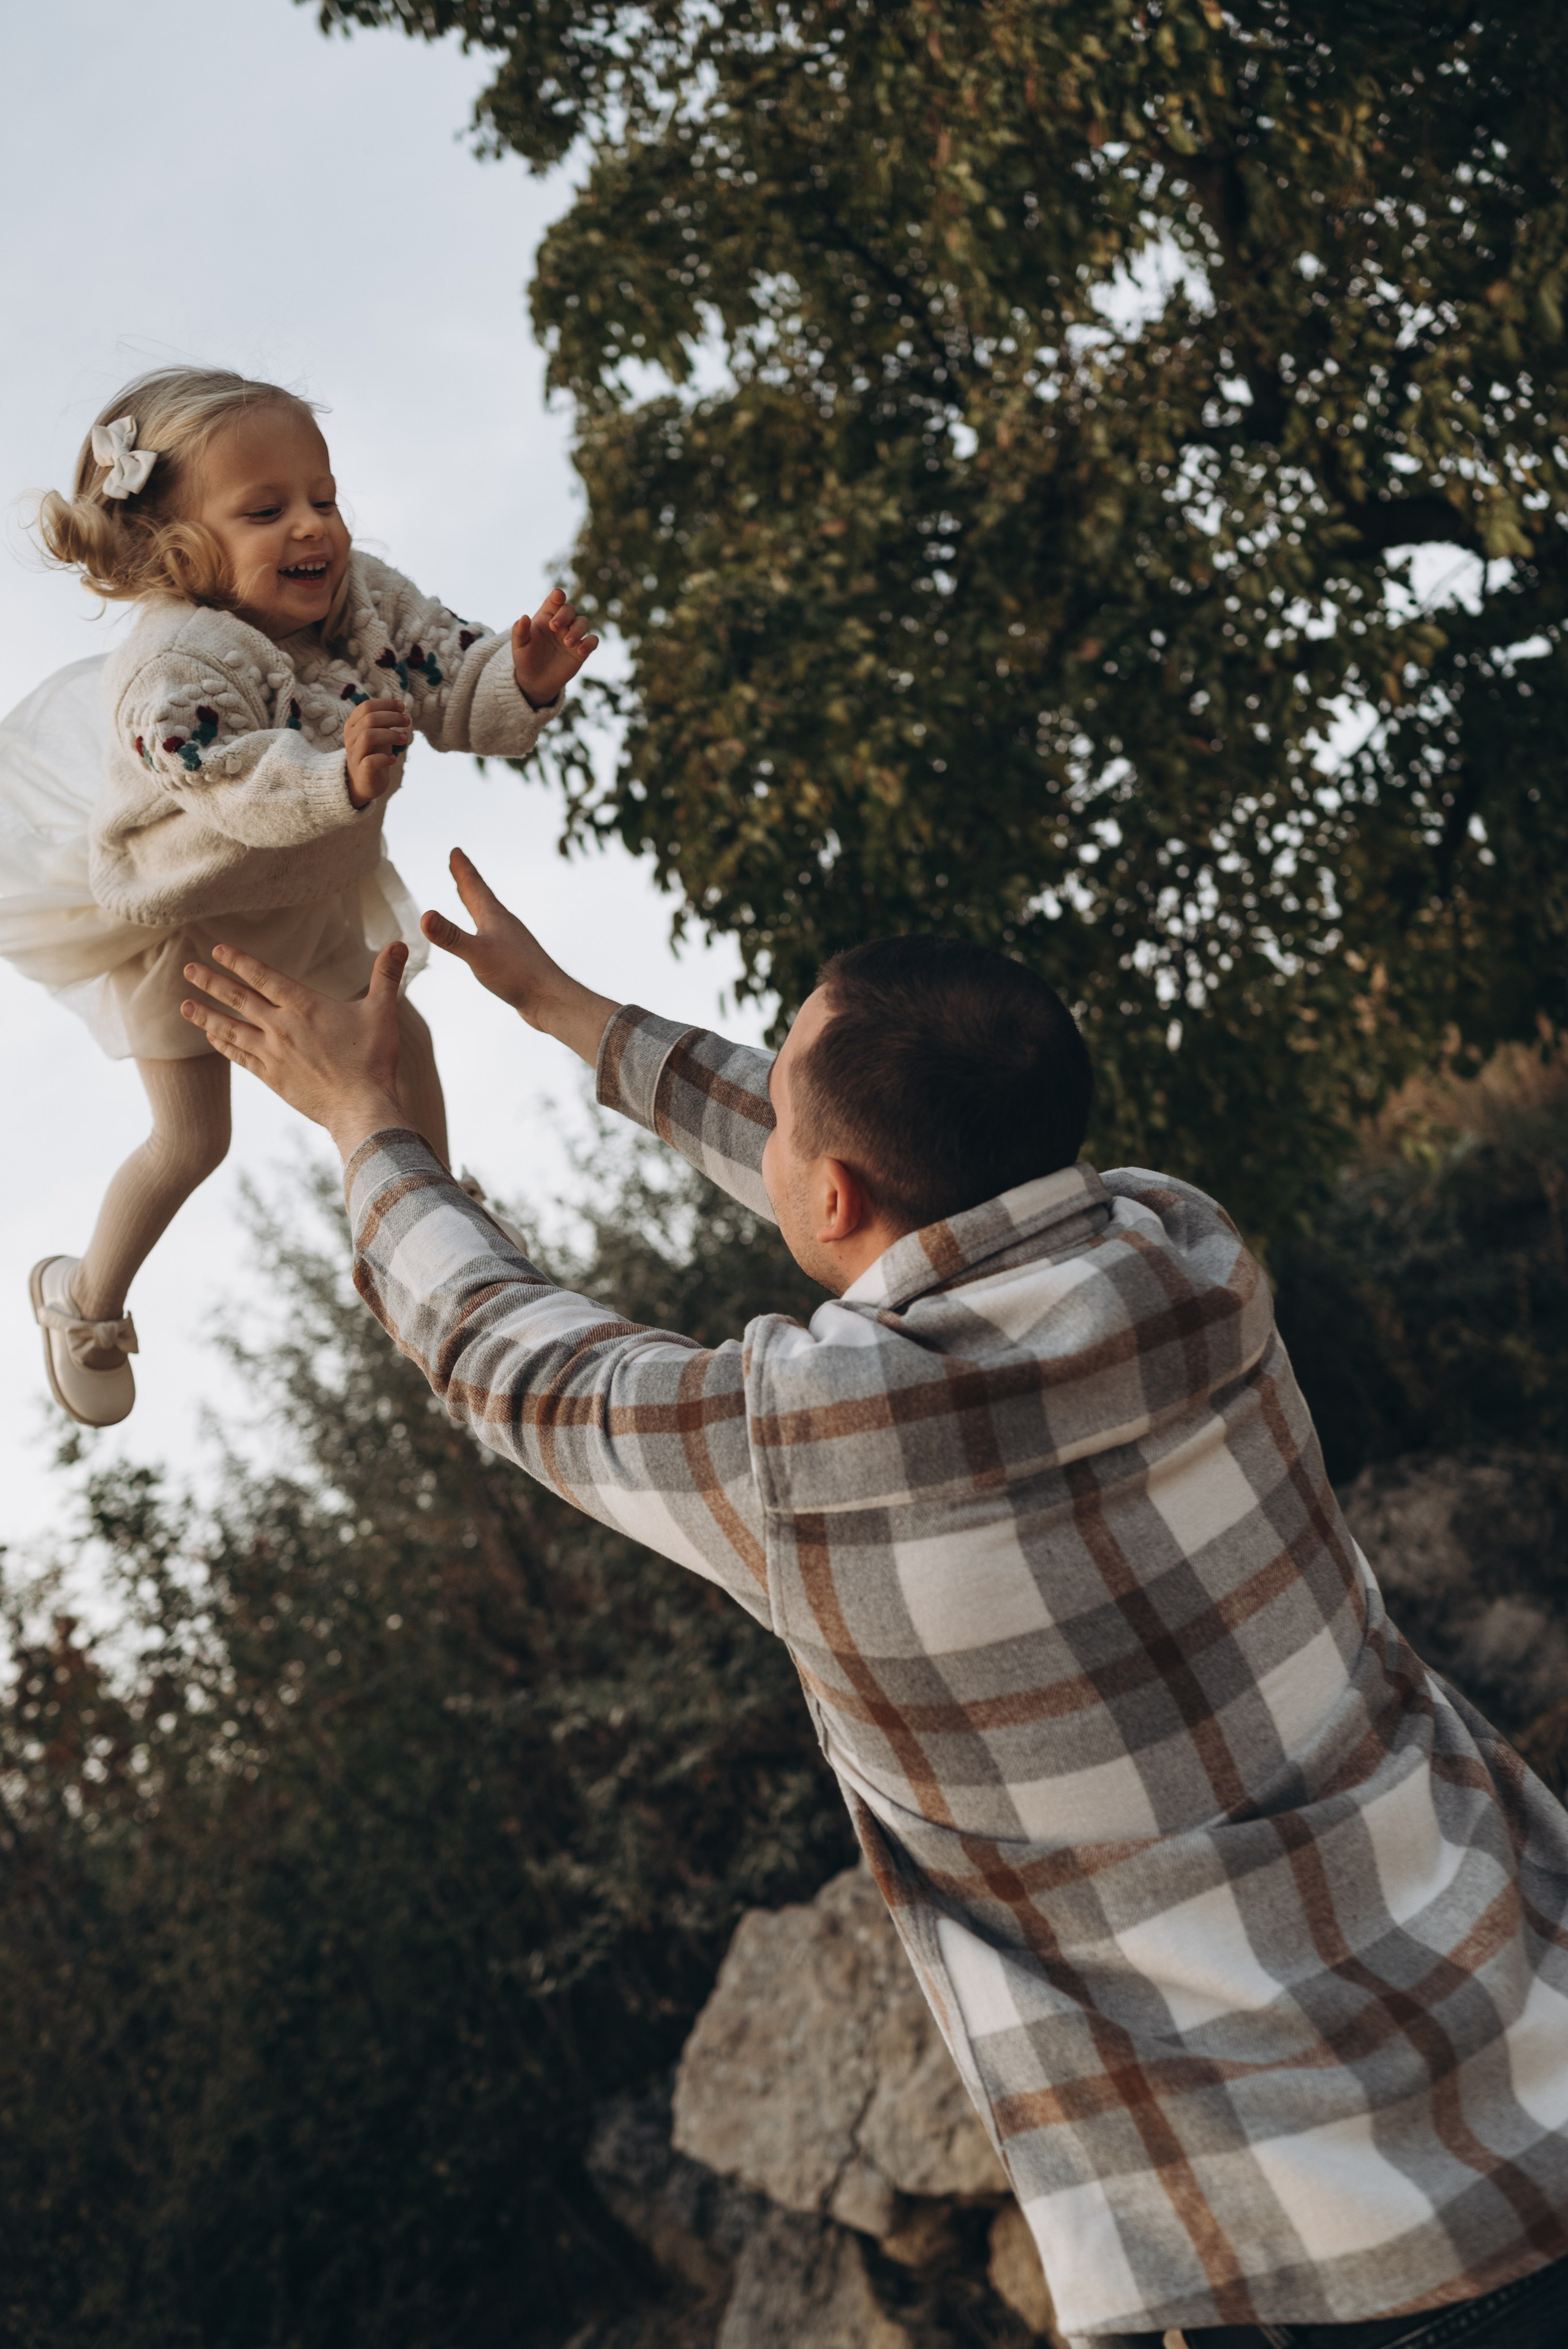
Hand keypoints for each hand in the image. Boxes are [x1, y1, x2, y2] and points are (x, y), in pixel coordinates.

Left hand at [179, 941, 408, 1158]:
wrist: (360, 1108)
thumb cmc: (373, 1060)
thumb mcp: (382, 1013)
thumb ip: (385, 976)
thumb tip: (401, 944)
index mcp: (304, 1006)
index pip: (263, 976)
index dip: (239, 961)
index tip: (217, 950)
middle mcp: (281, 1027)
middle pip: (238, 999)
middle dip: (211, 982)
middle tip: (188, 969)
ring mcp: (273, 1053)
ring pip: (231, 1028)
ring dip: (206, 1015)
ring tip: (184, 1005)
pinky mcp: (271, 1077)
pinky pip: (239, 1057)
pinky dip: (222, 1045)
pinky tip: (211, 1037)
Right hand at [343, 695, 410, 807]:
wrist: (364, 782)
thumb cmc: (373, 753)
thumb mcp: (378, 733)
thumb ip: (384, 721)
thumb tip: (400, 706)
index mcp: (353, 725)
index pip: (366, 706)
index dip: (386, 704)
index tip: (402, 707)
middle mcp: (351, 738)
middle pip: (369, 719)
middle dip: (392, 717)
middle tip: (407, 721)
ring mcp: (355, 755)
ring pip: (368, 736)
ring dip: (390, 735)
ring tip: (404, 739)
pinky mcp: (362, 771)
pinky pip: (370, 761)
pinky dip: (385, 758)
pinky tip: (393, 759)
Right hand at [421, 847, 618, 1067]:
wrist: (551, 999)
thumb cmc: (517, 976)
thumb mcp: (478, 954)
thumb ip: (451, 936)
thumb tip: (424, 915)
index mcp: (495, 917)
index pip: (475, 887)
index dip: (463, 869)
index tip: (455, 851)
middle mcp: (504, 925)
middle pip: (481, 897)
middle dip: (467, 881)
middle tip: (458, 864)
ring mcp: (510, 942)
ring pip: (488, 916)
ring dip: (476, 903)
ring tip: (469, 898)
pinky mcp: (514, 960)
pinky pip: (493, 937)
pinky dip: (482, 929)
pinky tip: (484, 939)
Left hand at [512, 587, 598, 708]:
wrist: (536, 680)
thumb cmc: (526, 659)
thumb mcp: (519, 646)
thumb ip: (520, 631)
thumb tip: (524, 617)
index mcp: (546, 616)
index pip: (555, 600)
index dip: (558, 595)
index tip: (557, 596)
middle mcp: (562, 623)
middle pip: (570, 609)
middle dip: (564, 615)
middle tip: (553, 627)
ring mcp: (573, 636)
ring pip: (583, 622)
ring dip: (577, 630)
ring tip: (567, 643)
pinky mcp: (582, 651)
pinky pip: (593, 641)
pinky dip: (590, 643)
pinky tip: (580, 650)